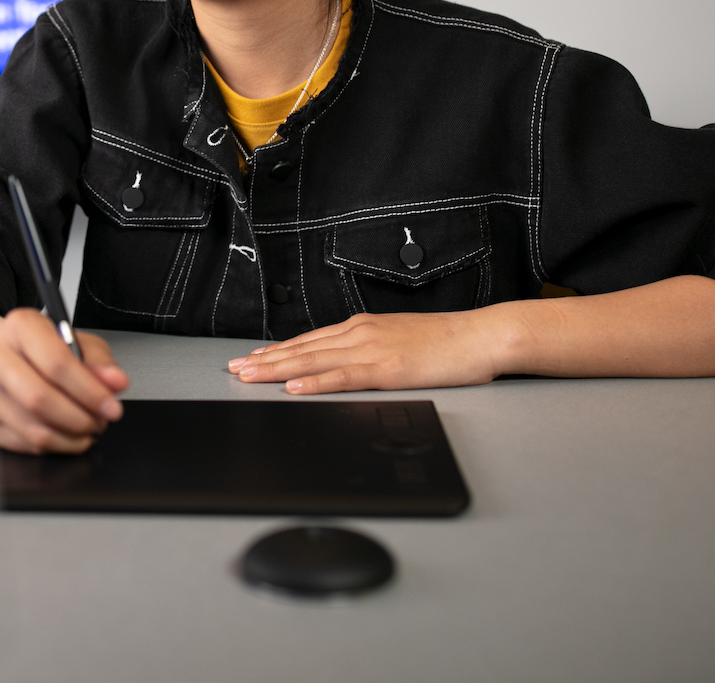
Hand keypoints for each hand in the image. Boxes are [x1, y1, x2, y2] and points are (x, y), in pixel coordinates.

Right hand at [0, 282, 128, 452]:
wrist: (6, 354)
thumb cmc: (44, 346)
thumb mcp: (79, 342)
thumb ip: (101, 362)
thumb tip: (115, 382)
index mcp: (20, 326)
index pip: (56, 364)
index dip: (89, 391)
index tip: (111, 407)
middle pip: (39, 399)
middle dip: (79, 418)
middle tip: (100, 422)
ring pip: (30, 428)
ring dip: (68, 437)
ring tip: (87, 429)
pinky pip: (21, 444)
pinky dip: (51, 446)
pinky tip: (66, 435)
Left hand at [226, 311, 503, 393]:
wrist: (479, 336)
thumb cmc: (445, 342)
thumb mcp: (399, 340)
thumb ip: (370, 349)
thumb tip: (346, 362)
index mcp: (362, 328)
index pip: (309, 340)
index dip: (277, 350)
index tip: (251, 357)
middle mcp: (360, 333)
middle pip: (303, 349)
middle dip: (265, 360)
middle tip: (235, 369)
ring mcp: (371, 349)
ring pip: (313, 360)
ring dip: (277, 369)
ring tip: (250, 376)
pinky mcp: (386, 368)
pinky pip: (343, 377)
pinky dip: (315, 382)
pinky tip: (295, 387)